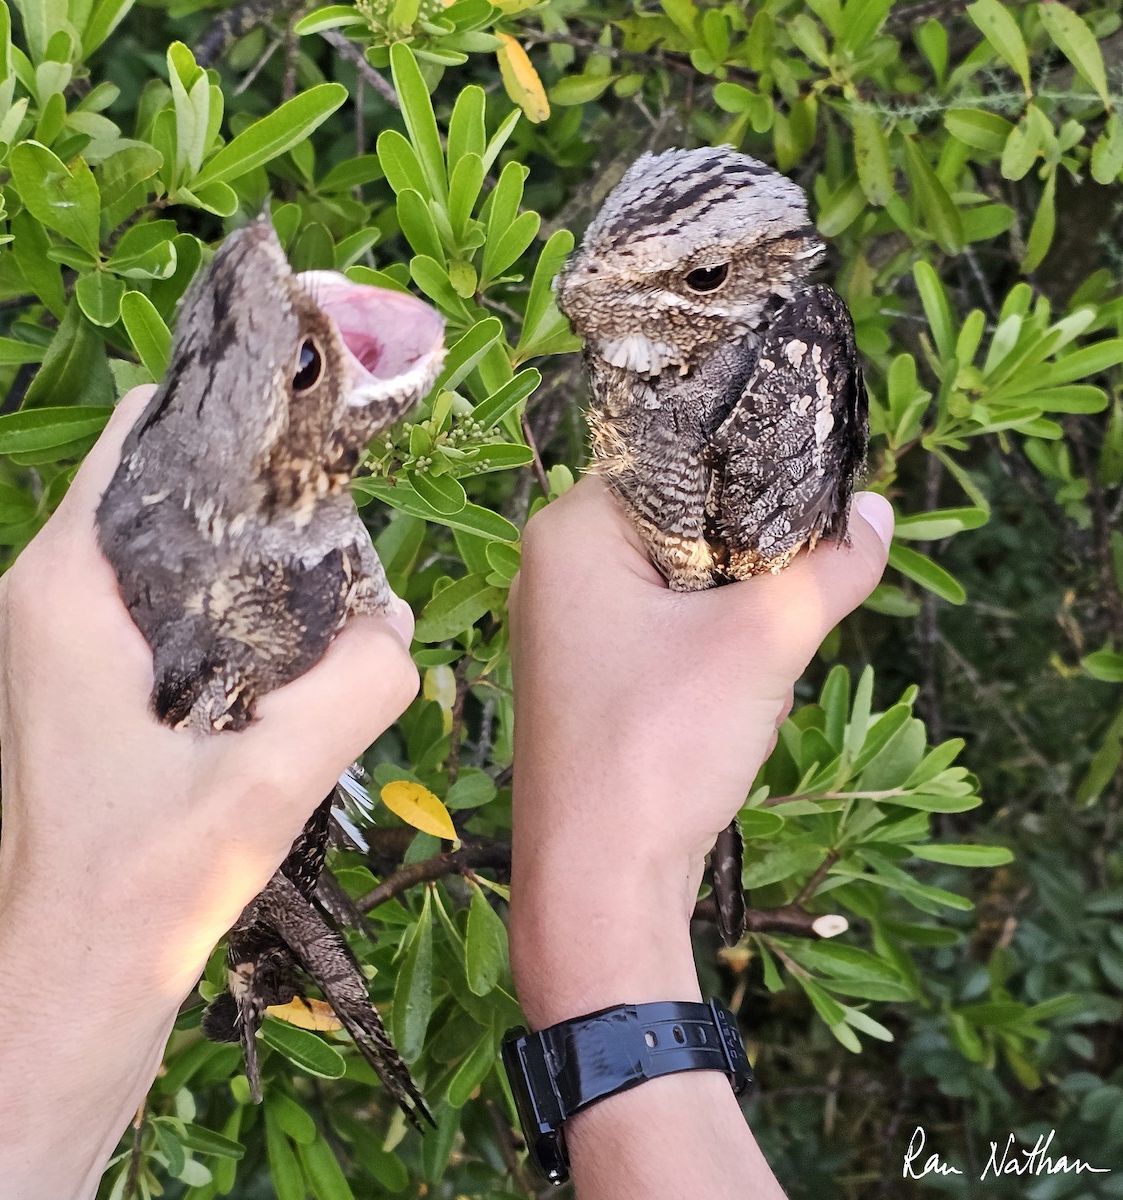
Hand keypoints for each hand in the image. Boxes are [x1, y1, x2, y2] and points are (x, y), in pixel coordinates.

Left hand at [0, 389, 418, 1198]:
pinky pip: (175, 598)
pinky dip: (237, 600)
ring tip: (334, 575)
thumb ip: (356, 688)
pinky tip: (299, 639)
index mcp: (67, 587)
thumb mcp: (271, 781)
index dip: (233, 410)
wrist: (80, 975)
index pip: (145, 433)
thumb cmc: (144, 884)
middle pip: (167, 482)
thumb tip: (398, 625)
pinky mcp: (95, 678)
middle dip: (257, 485)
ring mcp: (71, 637)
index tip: (319, 419)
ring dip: (254, 549)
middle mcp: (56, 593)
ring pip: (176, 542)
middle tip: (346, 512)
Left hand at [507, 477, 891, 1199]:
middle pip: (680, 531)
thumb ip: (830, 569)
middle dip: (747, 568)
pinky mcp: (585, 686)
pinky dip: (706, 660)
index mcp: (569, 534)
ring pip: (678, 592)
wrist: (599, 882)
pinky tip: (726, 706)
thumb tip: (879, 514)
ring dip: (733, 622)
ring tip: (752, 667)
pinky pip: (661, 641)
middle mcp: (552, 574)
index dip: (751, 485)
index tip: (812, 515)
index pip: (674, 467)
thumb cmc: (662, 742)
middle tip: (787, 601)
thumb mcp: (764, 642)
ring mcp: (564, 635)